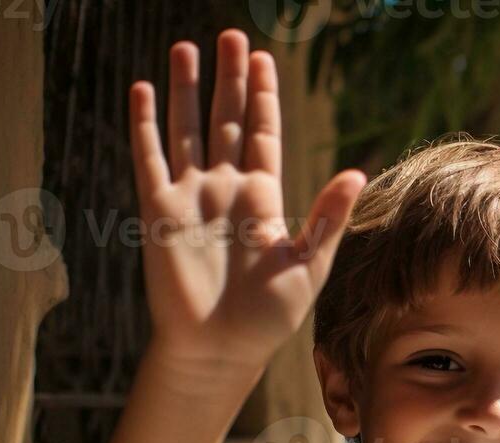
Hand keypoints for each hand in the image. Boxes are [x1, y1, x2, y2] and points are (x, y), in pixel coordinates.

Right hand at [129, 30, 364, 380]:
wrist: (222, 349)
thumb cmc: (269, 317)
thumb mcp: (309, 265)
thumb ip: (327, 218)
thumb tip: (357, 173)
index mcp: (264, 200)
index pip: (264, 134)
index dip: (263, 96)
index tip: (262, 57)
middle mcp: (227, 191)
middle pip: (227, 120)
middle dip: (229, 79)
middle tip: (230, 35)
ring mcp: (192, 198)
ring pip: (187, 130)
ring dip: (185, 90)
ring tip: (185, 48)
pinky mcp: (160, 212)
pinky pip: (150, 159)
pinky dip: (145, 125)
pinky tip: (143, 90)